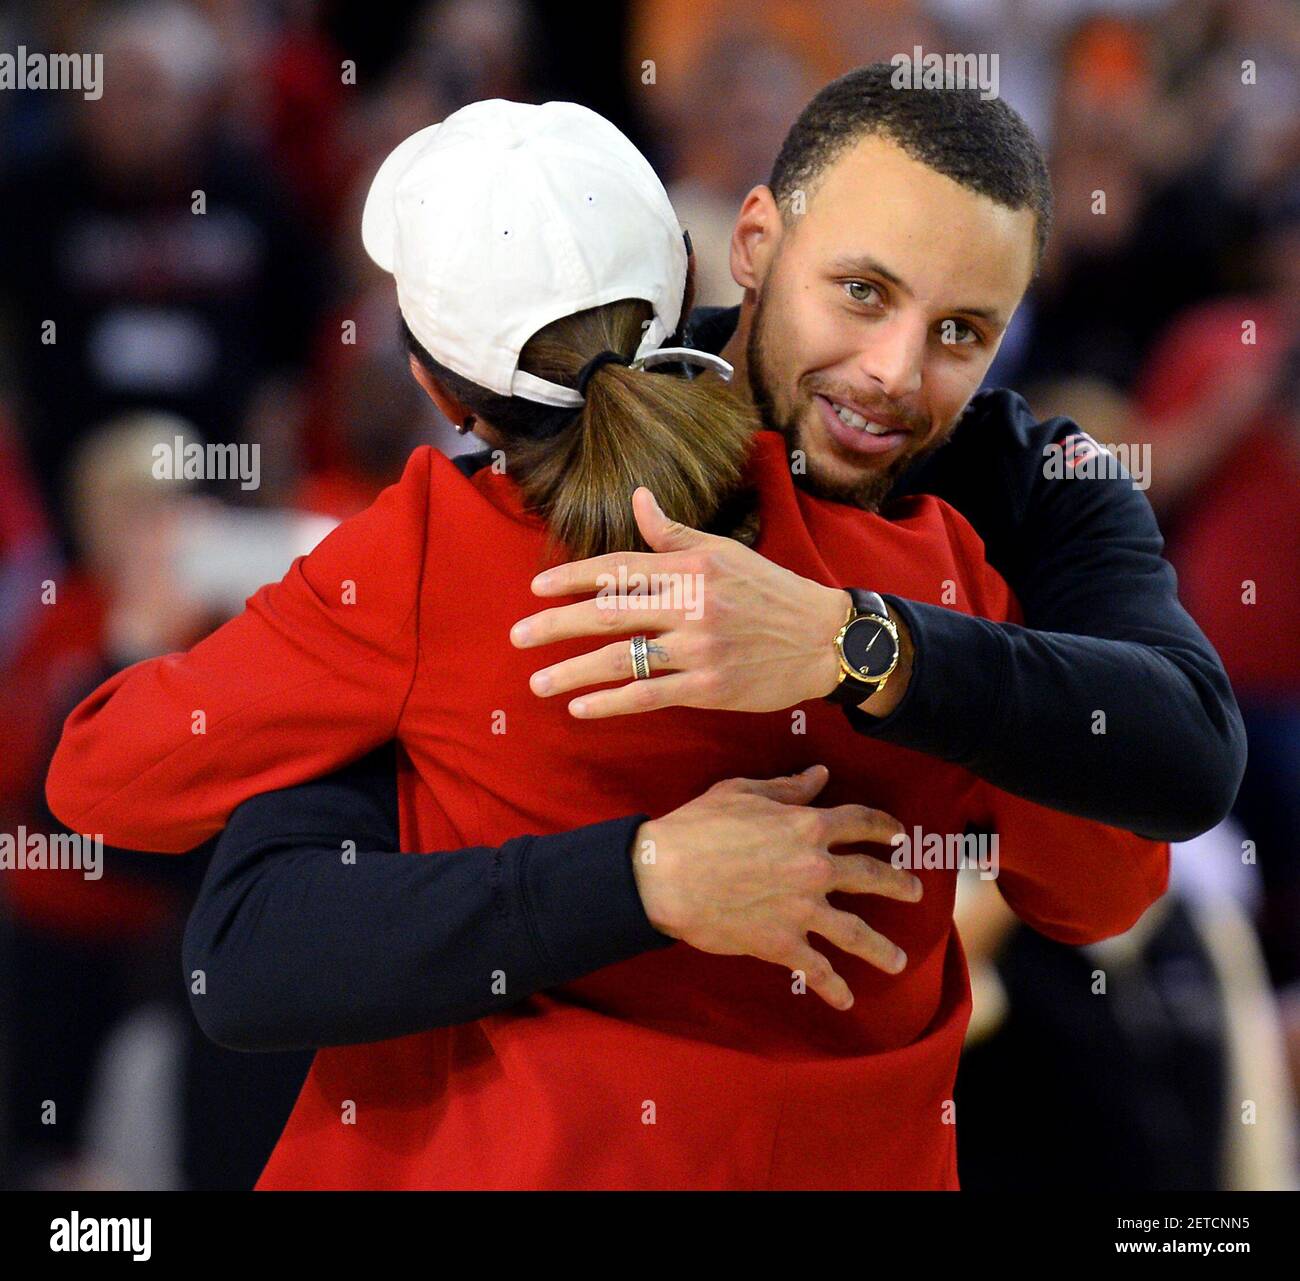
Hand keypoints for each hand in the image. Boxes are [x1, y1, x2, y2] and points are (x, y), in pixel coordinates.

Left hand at [512, 487, 860, 717]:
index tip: (536, 589)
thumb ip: (674, 534)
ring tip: (537, 682)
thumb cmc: (770, 592)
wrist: (824, 638)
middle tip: (517, 637)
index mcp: (691, 568)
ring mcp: (699, 650)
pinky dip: (609, 703)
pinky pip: (648, 696)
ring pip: (620, 660)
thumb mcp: (725, 553)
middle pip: (607, 614)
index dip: (573, 578)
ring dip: (572, 673)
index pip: (619, 569)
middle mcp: (691, 606)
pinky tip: (579, 708)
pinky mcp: (709, 688)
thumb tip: (637, 498)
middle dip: (555, 625)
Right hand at [631, 765, 920, 1010]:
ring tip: (897, 961)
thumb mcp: (742, 793)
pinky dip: (833, 988)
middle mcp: (814, 867)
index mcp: (806, 825)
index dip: (885, 828)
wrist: (663, 874)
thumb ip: (787, 788)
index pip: (861, 823)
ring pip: (856, 932)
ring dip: (881, 948)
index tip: (899, 836)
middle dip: (899, 885)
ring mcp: (801, 909)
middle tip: (916, 892)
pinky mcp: (781, 943)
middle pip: (872, 877)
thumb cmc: (697, 826)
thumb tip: (819, 775)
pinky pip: (816, 969)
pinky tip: (845, 1000)